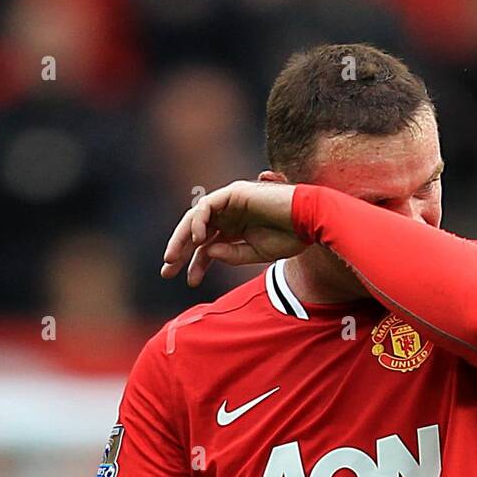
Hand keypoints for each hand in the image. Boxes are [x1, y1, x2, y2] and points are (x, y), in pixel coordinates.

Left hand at [160, 180, 305, 288]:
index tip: (189, 282)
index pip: (206, 246)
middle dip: (180, 252)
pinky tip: (197, 240)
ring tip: (172, 258)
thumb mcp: (256, 254)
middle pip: (196, 232)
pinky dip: (199, 222)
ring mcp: (230, 203)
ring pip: (196, 218)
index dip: (196, 264)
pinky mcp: (234, 194)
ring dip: (181, 238)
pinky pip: (208, 206)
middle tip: (167, 272)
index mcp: (235, 230)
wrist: (310, 221)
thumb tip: (209, 252)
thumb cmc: (290, 237)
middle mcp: (229, 215)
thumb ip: (232, 255)